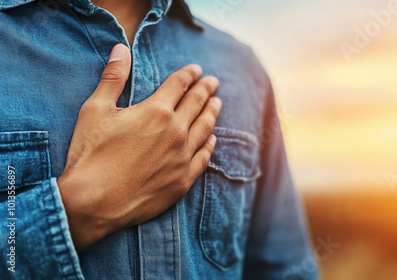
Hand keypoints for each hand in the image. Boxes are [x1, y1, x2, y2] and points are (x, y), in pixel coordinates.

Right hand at [57, 44, 221, 250]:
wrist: (93, 202)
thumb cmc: (91, 154)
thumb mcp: (95, 109)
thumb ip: (113, 77)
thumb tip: (121, 49)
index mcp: (156, 111)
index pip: (179, 84)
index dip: (189, 74)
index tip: (196, 69)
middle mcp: (176, 132)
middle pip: (197, 104)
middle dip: (206, 89)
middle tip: (213, 82)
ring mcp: (182, 158)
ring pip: (205, 129)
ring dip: (213, 113)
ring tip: (218, 103)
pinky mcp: (183, 181)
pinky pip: (204, 158)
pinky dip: (210, 145)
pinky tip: (213, 139)